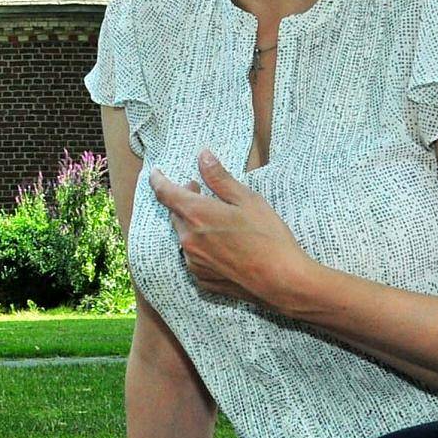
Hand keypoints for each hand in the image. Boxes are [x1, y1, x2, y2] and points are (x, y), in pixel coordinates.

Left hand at [147, 150, 311, 309]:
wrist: (282, 281)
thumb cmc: (268, 238)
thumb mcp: (247, 200)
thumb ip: (220, 178)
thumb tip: (203, 156)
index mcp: (196, 215)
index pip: (165, 193)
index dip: (158, 180)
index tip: (155, 172)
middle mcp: (188, 239)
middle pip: (175, 214)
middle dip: (183, 200)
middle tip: (198, 191)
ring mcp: (193, 262)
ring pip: (184, 235)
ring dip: (192, 223)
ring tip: (213, 218)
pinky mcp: (202, 278)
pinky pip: (193, 256)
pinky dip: (200, 245)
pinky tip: (220, 244)